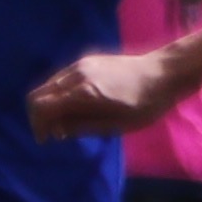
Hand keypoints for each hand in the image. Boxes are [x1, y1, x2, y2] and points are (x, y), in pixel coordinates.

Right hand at [30, 47, 180, 138]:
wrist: (163, 72)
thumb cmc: (145, 104)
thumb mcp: (116, 125)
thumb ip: (83, 127)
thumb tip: (58, 131)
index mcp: (84, 92)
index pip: (42, 106)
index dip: (38, 126)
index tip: (47, 141)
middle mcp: (77, 74)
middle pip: (38, 94)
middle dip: (39, 116)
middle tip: (52, 133)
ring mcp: (81, 64)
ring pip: (48, 85)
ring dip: (49, 105)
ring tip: (65, 122)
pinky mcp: (87, 61)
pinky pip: (61, 78)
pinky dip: (58, 94)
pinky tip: (74, 106)